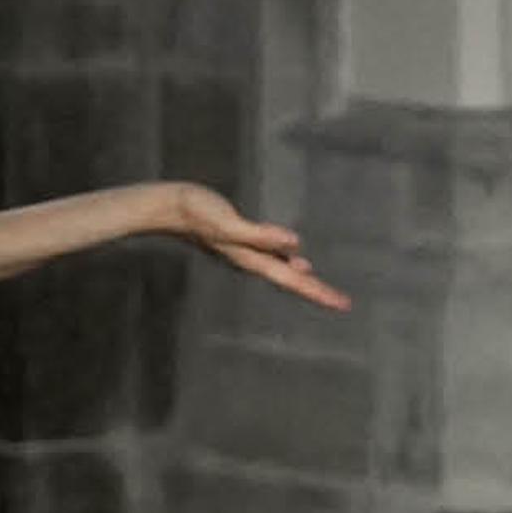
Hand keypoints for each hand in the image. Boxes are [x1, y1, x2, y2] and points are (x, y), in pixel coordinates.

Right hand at [160, 181, 349, 313]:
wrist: (168, 208)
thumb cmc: (196, 213)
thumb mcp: (228, 224)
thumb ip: (260, 235)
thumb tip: (294, 244)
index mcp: (252, 259)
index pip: (292, 280)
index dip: (318, 291)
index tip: (342, 304)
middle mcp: (251, 260)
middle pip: (290, 280)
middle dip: (316, 290)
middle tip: (342, 302)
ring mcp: (245, 252)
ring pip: (281, 271)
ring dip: (302, 280)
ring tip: (322, 288)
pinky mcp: (240, 240)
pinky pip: (271, 256)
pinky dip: (287, 262)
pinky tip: (293, 259)